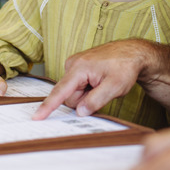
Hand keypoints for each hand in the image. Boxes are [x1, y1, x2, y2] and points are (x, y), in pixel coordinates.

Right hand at [32, 40, 149, 120]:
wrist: (132, 52)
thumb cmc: (125, 66)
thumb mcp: (115, 87)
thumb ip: (95, 101)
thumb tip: (79, 112)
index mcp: (79, 68)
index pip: (61, 91)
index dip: (48, 106)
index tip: (37, 117)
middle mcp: (73, 64)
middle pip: (70, 96)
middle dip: (84, 99)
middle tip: (103, 90)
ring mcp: (75, 65)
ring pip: (74, 92)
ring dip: (88, 94)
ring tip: (102, 84)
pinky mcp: (78, 67)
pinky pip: (78, 86)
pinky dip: (88, 88)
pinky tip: (99, 81)